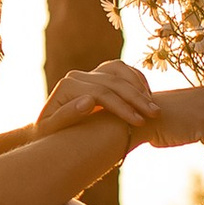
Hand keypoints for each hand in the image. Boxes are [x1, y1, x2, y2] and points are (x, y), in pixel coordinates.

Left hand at [32, 59, 159, 142]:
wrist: (48, 129)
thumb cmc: (49, 135)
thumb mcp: (52, 130)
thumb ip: (67, 115)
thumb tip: (89, 100)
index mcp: (67, 85)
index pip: (102, 93)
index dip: (122, 107)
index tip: (139, 123)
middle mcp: (78, 75)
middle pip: (114, 82)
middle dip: (137, 98)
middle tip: (155, 114)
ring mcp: (89, 72)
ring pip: (120, 72)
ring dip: (139, 87)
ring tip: (154, 107)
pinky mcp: (98, 73)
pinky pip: (122, 69)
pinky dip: (136, 79)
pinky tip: (148, 96)